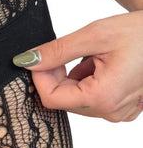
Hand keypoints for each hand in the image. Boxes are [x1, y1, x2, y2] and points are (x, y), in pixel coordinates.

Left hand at [12, 10, 142, 121]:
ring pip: (75, 97)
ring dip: (74, 76)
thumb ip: (57, 51)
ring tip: (95, 55)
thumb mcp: (96, 35)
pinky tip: (103, 64)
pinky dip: (88, 80)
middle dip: (56, 74)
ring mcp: (118, 112)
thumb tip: (26, 61)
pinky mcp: (122, 108)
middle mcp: (110, 112)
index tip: (39, 57)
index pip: (51, 98)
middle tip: (66, 49)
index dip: (39, 77)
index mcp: (103, 97)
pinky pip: (91, 98)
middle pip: (62, 98)